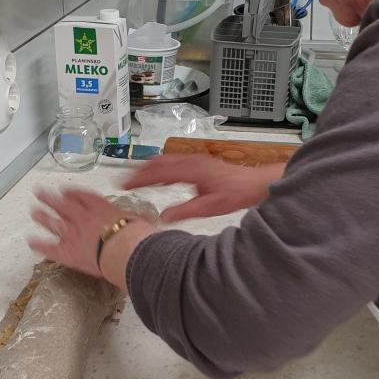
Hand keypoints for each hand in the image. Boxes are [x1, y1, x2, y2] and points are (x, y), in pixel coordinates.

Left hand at [29, 188, 153, 281]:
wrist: (126, 251)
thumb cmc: (136, 236)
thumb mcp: (137, 219)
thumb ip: (133, 218)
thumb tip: (143, 218)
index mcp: (98, 206)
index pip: (80, 195)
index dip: (70, 192)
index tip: (65, 190)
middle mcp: (81, 216)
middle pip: (61, 203)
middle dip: (49, 197)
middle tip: (39, 192)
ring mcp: (72, 233)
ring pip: (52, 222)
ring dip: (42, 216)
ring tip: (33, 211)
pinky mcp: (67, 252)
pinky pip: (49, 247)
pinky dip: (39, 245)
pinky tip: (31, 242)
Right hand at [121, 155, 285, 221]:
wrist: (255, 184)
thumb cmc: (236, 193)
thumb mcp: (209, 207)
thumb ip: (185, 211)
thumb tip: (163, 217)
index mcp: (190, 170)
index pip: (157, 173)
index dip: (138, 178)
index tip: (123, 184)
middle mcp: (190, 162)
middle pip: (158, 163)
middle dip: (139, 171)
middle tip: (124, 180)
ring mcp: (195, 161)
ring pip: (165, 160)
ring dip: (149, 168)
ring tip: (135, 177)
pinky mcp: (199, 164)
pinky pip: (174, 162)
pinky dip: (161, 168)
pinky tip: (159, 178)